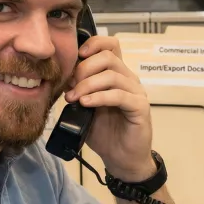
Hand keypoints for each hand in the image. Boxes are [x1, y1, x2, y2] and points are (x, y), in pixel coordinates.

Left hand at [63, 36, 155, 180]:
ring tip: (74, 98)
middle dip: (83, 69)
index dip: (93, 44)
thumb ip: (78, 91)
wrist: (121, 158)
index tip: (76, 57)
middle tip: (70, 86)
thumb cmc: (105, 133)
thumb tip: (63, 79)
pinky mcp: (140, 108)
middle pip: (108, 57)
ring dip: (88, 85)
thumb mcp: (85, 108)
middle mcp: (129, 79)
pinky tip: (86, 104)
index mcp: (116, 74)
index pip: (110, 45)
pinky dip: (100, 97)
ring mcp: (136, 92)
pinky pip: (120, 95)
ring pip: (112, 75)